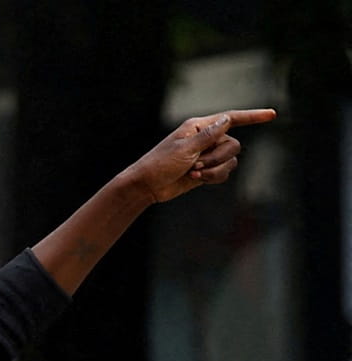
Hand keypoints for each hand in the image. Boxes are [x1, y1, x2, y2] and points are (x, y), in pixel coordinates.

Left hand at [122, 108, 275, 204]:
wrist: (147, 186)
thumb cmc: (159, 164)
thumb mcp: (184, 149)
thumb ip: (208, 136)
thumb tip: (227, 119)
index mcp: (199, 127)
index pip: (231, 118)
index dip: (252, 116)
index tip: (272, 115)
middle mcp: (206, 138)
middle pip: (233, 144)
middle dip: (217, 158)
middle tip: (195, 165)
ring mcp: (207, 154)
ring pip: (231, 160)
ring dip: (215, 169)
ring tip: (194, 173)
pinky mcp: (207, 169)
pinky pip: (225, 172)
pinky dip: (214, 177)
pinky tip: (196, 179)